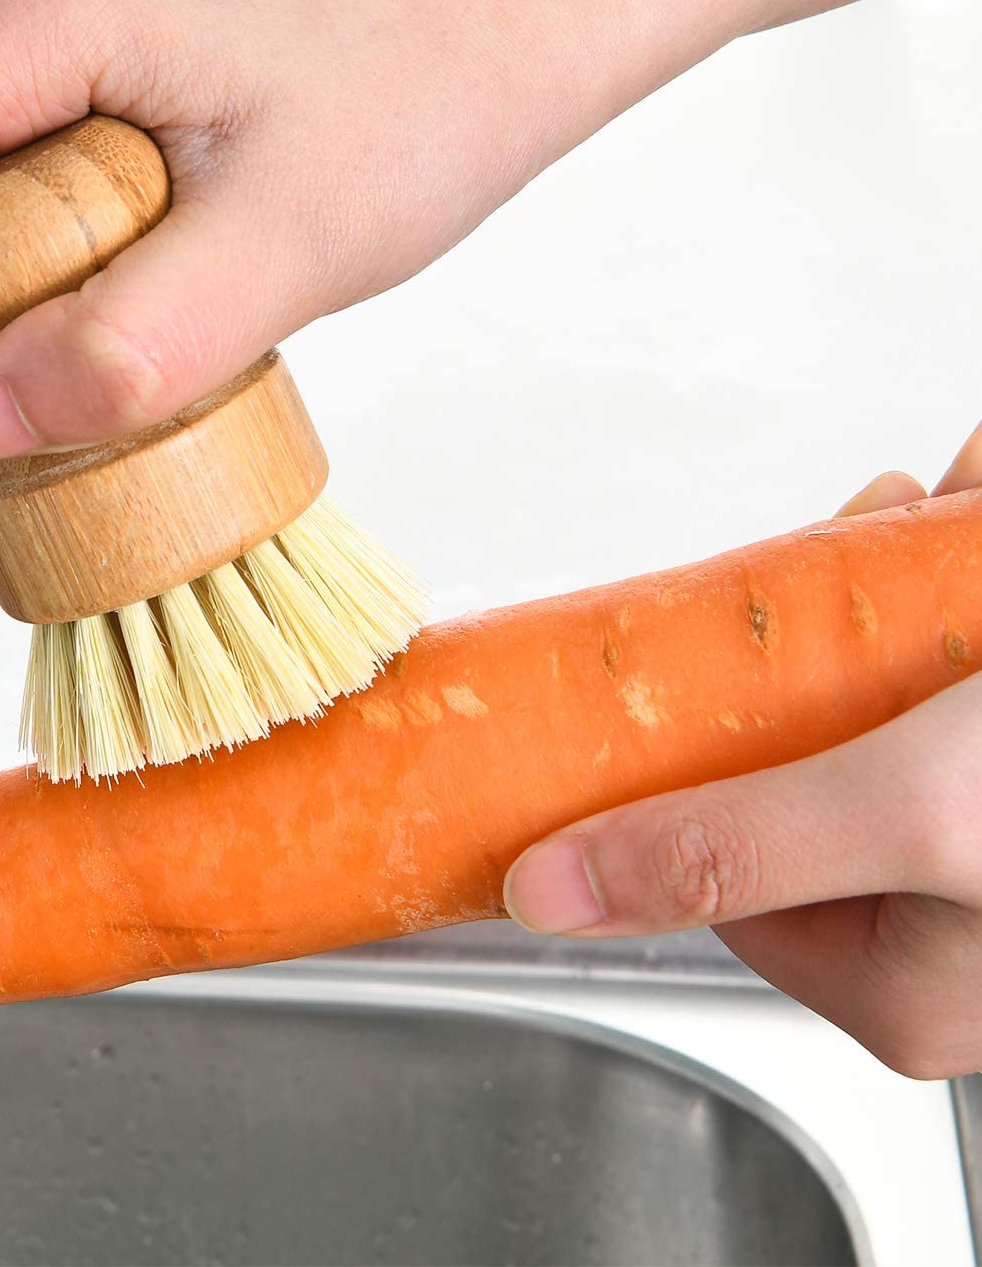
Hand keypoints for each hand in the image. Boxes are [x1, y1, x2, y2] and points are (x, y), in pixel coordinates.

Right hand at [0, 0, 981, 451]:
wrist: (509, 8)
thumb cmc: (425, 98)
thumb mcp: (289, 246)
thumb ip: (129, 343)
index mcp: (24, 8)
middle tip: (59, 403)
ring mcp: (30, 15)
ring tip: (121, 347)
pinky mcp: (70, 52)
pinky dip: (28, 268)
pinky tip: (134, 293)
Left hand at [505, 425, 981, 1079]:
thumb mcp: (895, 811)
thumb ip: (721, 849)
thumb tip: (549, 894)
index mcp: (892, 978)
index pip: (711, 862)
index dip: (681, 758)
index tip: (684, 672)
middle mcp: (935, 912)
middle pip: (789, 758)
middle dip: (804, 650)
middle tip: (835, 550)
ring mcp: (972, 825)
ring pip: (861, 695)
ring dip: (875, 595)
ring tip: (924, 517)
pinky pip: (927, 660)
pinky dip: (936, 579)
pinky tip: (959, 511)